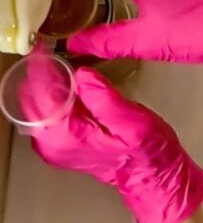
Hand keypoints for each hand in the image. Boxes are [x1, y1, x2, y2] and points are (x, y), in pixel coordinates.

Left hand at [22, 62, 202, 222]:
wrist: (151, 175)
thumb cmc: (146, 151)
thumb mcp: (134, 122)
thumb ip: (106, 98)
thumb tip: (83, 74)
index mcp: (65, 136)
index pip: (39, 94)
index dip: (42, 68)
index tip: (46, 48)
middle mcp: (51, 143)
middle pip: (32, 99)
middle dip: (45, 75)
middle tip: (60, 54)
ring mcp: (52, 144)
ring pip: (38, 104)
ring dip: (50, 84)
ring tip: (68, 67)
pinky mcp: (59, 142)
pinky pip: (47, 113)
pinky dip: (56, 96)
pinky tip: (74, 87)